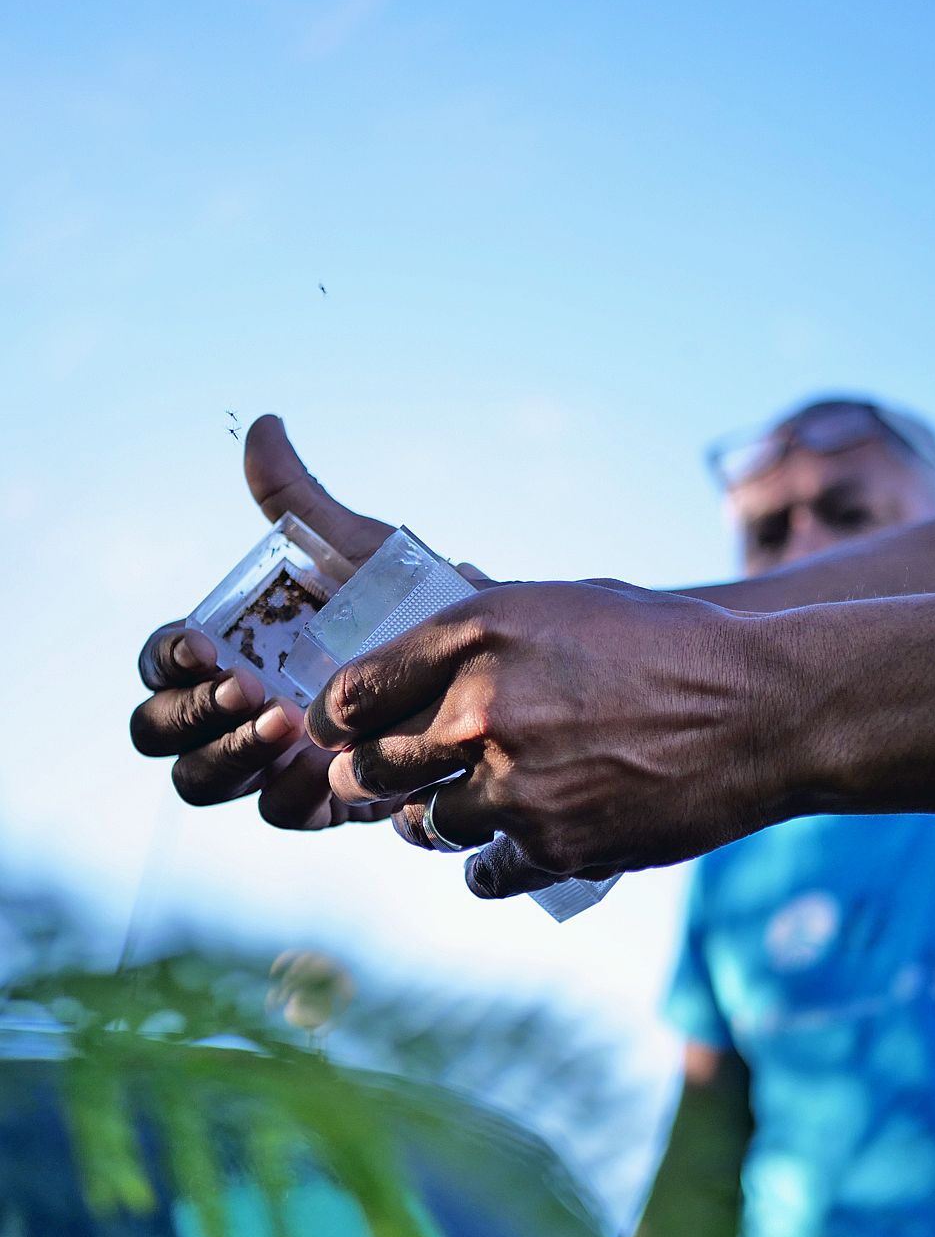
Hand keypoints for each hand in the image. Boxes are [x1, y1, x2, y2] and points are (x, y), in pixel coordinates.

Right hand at [130, 416, 398, 827]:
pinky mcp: (315, 799)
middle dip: (190, 716)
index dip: (166, 659)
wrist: (473, 659)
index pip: (159, 665)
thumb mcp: (350, 547)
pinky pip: (276, 811)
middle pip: (159, 733)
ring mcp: (267, 760)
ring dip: (231, 755)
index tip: (210, 645)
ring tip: (289, 724)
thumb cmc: (395, 598)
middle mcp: (231, 711)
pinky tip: (328, 766)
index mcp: (222, 653)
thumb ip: (298, 499)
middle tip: (249, 690)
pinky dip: (290, 792)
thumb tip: (262, 425)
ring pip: (202, 782)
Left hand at [307, 581, 801, 895]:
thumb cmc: (662, 645)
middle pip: (370, 768)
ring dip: (429, 821)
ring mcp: (516, 786)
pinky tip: (507, 843)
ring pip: (422, 827)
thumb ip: (476, 628)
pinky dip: (486, 864)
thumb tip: (408, 654)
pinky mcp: (554, 848)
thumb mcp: (560, 604)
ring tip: (453, 807)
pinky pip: (481, 873)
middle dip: (364, 777)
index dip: (334, 717)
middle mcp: (482, 710)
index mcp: (477, 635)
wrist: (760, 709)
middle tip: (373, 779)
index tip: (337, 730)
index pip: (354, 691)